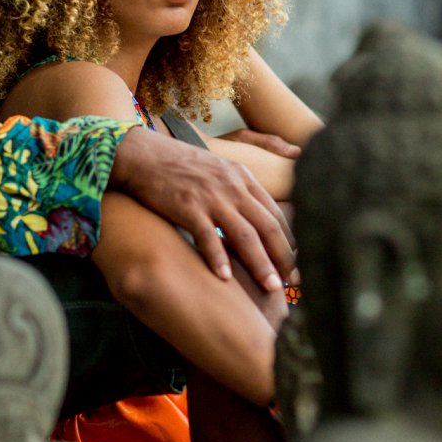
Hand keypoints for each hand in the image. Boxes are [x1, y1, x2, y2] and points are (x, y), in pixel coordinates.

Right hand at [109, 125, 295, 292]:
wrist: (145, 154)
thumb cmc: (181, 167)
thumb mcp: (219, 171)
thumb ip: (239, 192)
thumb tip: (255, 220)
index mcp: (243, 179)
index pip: (275, 214)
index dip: (289, 242)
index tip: (297, 264)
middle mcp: (233, 187)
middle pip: (267, 226)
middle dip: (284, 257)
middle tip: (295, 281)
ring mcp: (211, 197)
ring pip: (245, 235)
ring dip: (260, 263)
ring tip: (271, 287)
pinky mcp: (188, 206)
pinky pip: (207, 236)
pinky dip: (218, 258)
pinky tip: (225, 278)